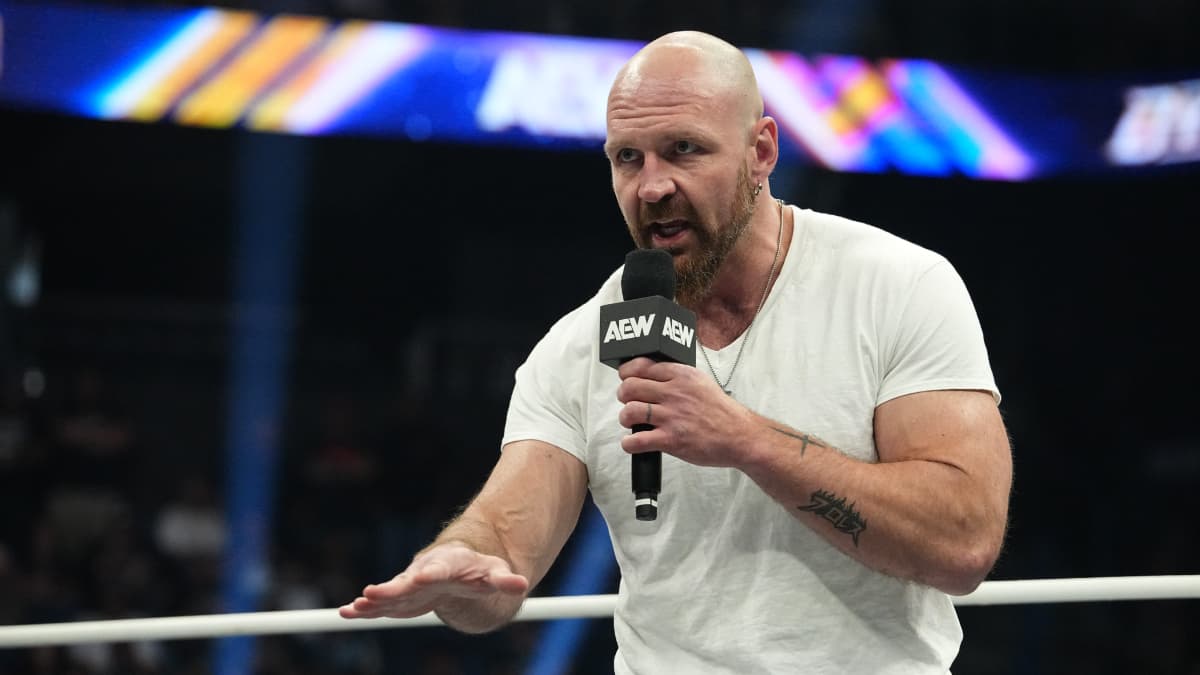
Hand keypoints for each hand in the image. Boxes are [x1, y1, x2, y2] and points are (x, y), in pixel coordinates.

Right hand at [338, 542, 528, 618]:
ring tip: (353, 607)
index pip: (438, 570)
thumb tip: (521, 583)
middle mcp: (423, 574)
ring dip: (371, 602)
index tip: (420, 577)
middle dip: (389, 589)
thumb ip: (504, 579)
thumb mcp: (493, 573)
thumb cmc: (475, 570)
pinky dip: (364, 608)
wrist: (457, 563)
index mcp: (446, 566)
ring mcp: (409, 585)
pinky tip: (346, 613)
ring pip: (388, 594)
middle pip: (405, 583)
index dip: (430, 574)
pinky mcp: (400, 597)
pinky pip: (380, 604)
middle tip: (371, 592)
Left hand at [615, 356, 752, 467]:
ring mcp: (672, 417)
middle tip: (628, 402)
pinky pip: (636, 441)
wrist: (741, 436)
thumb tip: (652, 373)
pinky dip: (629, 443)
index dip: (627, 373)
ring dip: (625, 418)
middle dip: (623, 395)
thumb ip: (678, 376)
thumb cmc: (721, 412)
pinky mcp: (671, 440)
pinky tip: (634, 442)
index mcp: (682, 376)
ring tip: (631, 422)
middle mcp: (675, 393)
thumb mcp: (701, 382)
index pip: (641, 366)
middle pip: (630, 387)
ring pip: (629, 411)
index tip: (625, 379)